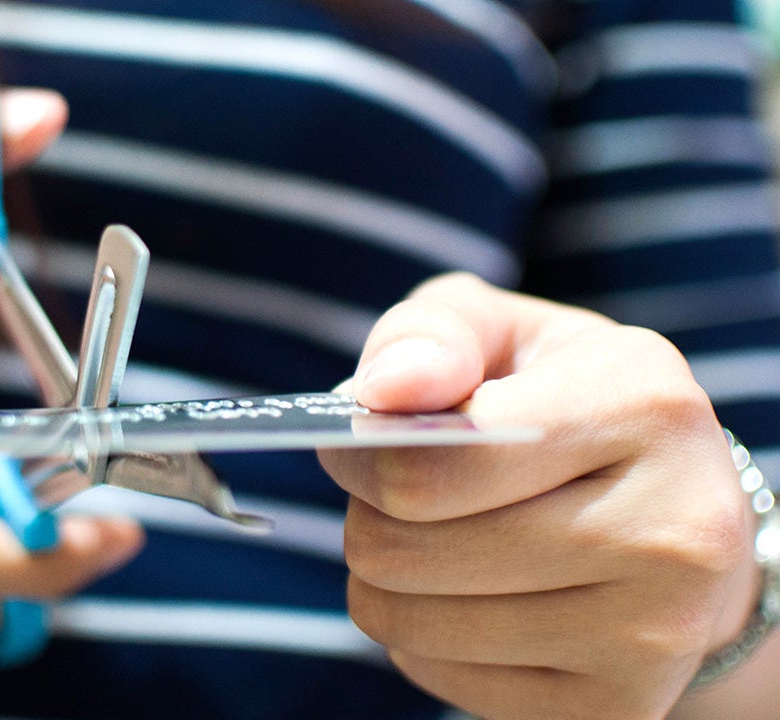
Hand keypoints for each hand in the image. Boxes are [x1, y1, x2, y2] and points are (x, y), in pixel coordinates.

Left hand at [318, 273, 756, 718]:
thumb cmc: (565, 407)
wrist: (683, 519)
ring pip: (410, 622)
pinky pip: (438, 676)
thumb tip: (381, 389)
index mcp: (641, 405)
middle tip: (394, 495)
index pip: (432, 464)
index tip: (349, 444)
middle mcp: (669, 527)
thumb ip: (431, 334)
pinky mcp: (617, 707)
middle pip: (405, 550)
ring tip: (433, 540)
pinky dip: (424, 636)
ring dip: (387, 580)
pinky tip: (474, 596)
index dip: (357, 456)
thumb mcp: (505, 335)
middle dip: (368, 516)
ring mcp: (651, 633)